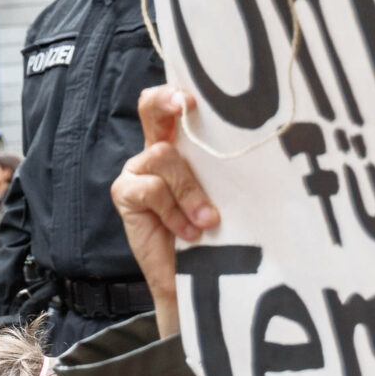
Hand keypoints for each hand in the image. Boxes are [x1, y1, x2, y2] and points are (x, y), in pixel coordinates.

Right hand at [114, 87, 217, 338]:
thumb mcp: (224, 195)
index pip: (173, 108)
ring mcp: (137, 173)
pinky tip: (185, 231)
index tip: (194, 97)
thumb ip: (221, 170)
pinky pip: (149, 189)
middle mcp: (156, 154)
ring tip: (205, 220)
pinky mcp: (125, 195)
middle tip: (187, 105)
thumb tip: (249, 145)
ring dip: (189, 191)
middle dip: (167, 102)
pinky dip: (172, 210)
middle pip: (152, 110)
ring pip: (163, 158)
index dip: (177, 95)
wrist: (192, 280)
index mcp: (182, 148)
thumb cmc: (215, 235)